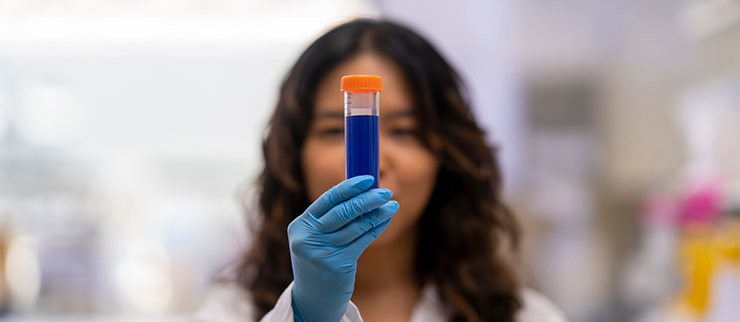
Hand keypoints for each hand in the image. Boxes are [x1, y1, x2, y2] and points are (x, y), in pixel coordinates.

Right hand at [289, 175, 398, 321]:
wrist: (312, 299)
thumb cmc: (318, 262)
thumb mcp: (315, 239)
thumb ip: (331, 218)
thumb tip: (363, 192)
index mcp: (299, 226)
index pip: (326, 200)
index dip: (349, 187)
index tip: (368, 179)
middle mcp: (307, 238)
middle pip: (342, 212)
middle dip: (367, 199)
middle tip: (386, 192)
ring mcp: (321, 253)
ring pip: (356, 226)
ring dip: (377, 213)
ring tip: (392, 205)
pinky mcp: (337, 265)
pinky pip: (362, 241)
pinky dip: (376, 228)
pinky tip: (385, 219)